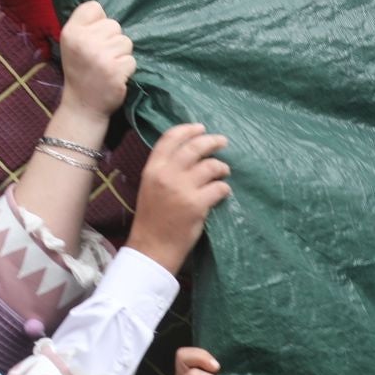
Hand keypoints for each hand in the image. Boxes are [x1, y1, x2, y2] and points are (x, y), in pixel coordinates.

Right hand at [56, 1, 133, 126]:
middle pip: (114, 24)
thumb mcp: (72, 44)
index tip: (92, 38)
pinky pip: (131, 59)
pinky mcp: (115, 70)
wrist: (82, 106)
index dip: (98, 22)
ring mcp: (100, 56)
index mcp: (70, 32)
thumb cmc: (80, 71)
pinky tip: (113, 77)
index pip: (94, 7)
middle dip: (111, 40)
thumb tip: (104, 8)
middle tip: (99, 57)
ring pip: (125, 41)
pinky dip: (126, 69)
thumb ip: (85, 25)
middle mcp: (83, 42)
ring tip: (106, 67)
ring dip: (120, 55)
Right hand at [124, 124, 230, 272]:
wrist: (152, 247)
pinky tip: (223, 192)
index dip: (188, 129)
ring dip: (221, 167)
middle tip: (222, 142)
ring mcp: (182, 189)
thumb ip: (165, 169)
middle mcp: (166, 174)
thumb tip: (189, 153)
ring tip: (224, 172)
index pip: (170, 138)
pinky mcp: (197, 204)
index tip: (201, 128)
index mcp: (152, 168)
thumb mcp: (150, 186)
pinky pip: (219, 187)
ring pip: (210, 166)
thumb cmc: (152, 218)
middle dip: (212, 141)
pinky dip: (224, 188)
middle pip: (194, 147)